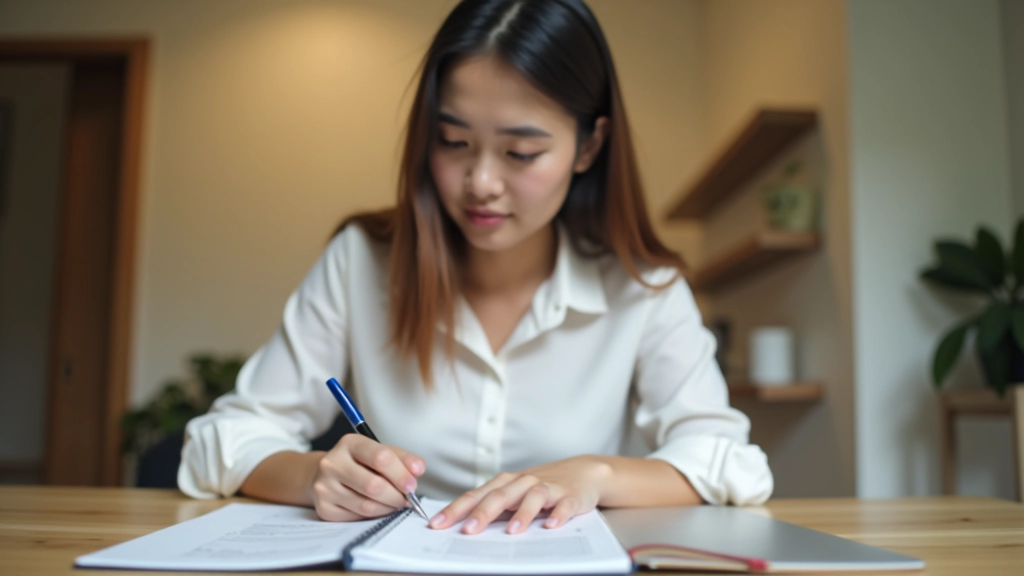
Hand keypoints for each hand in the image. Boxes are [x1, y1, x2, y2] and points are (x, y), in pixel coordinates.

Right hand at [309, 433, 424, 520]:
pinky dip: (374, 516)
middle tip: (407, 499)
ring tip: (395, 504)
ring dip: (388, 508)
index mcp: (349, 443)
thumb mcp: (379, 452)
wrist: (325, 475)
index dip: (401, 474)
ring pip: (366, 505)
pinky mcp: (324, 508)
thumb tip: (419, 469)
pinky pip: (357, 517)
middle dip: (397, 496)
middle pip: (374, 485)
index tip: (412, 485)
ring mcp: (324, 487)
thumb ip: (402, 459)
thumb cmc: (359, 463)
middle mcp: (332, 463)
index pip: (381, 457)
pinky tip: (378, 508)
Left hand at [428, 456, 612, 534]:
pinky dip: (558, 514)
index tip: (437, 524)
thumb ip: (493, 508)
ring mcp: (547, 488)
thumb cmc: (542, 486)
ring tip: (511, 532)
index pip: (475, 496)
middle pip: (499, 496)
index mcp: (505, 484)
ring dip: (522, 514)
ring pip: (531, 498)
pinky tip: (551, 525)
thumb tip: (462, 526)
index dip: (455, 510)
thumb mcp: (514, 494)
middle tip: (468, 530)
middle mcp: (523, 483)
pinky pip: (563, 505)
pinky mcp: (570, 496)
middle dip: (482, 513)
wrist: (584, 472)